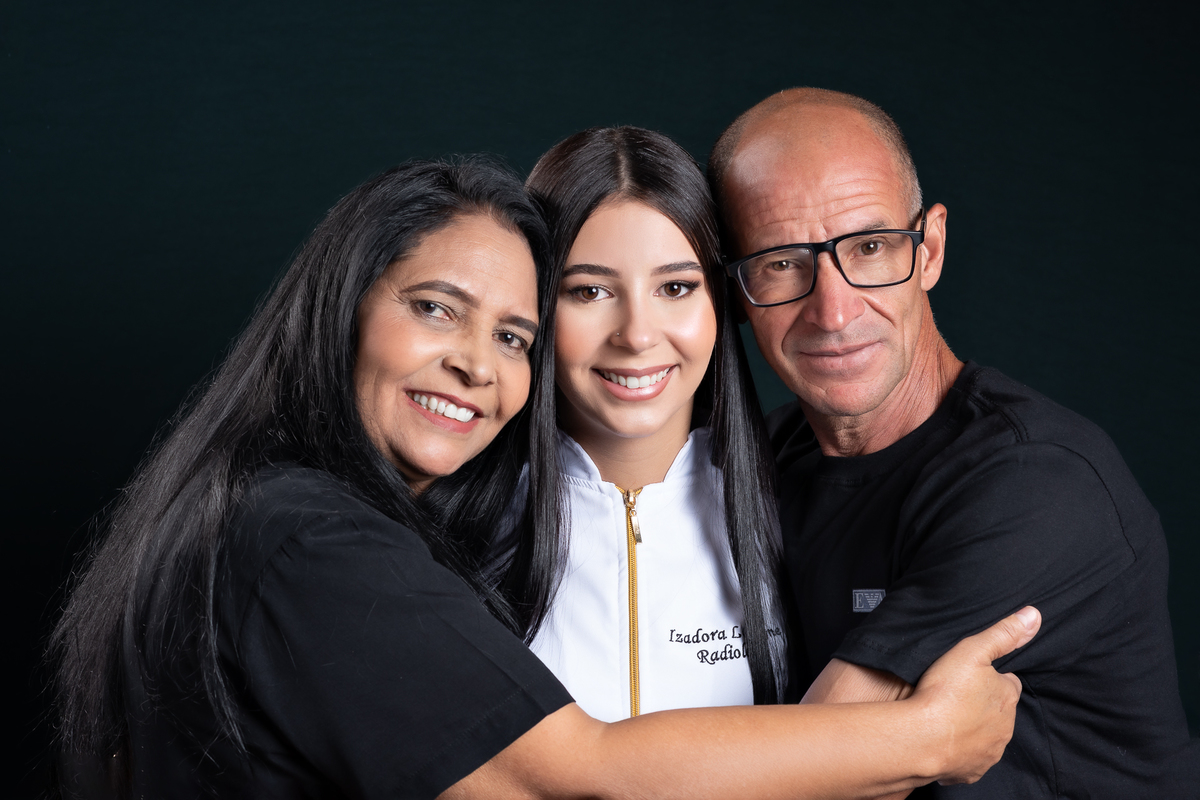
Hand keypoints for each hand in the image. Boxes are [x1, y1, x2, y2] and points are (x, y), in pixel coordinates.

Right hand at [910, 606, 1040, 784]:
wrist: (922, 739)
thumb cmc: (945, 693)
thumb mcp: (973, 650)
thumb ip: (1003, 633)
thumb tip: (1034, 615)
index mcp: (1007, 698)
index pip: (1008, 683)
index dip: (992, 678)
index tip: (973, 676)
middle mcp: (1005, 728)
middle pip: (998, 712)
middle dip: (983, 705)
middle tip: (956, 695)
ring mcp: (989, 753)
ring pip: (986, 737)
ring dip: (972, 728)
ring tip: (946, 717)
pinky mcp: (971, 772)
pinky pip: (970, 761)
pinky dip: (960, 752)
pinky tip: (942, 740)